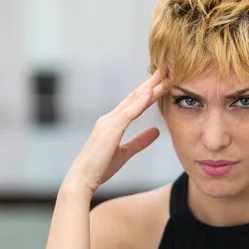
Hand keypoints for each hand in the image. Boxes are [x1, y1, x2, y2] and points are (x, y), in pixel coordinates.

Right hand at [65, 70, 169, 194]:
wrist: (81, 180)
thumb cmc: (99, 168)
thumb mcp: (125, 153)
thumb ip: (140, 141)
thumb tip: (156, 131)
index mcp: (112, 123)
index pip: (134, 102)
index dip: (148, 91)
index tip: (162, 81)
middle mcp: (109, 118)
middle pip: (134, 96)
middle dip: (150, 82)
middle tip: (166, 68)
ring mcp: (108, 122)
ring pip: (133, 101)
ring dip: (150, 87)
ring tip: (164, 74)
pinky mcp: (110, 129)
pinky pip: (128, 113)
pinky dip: (140, 102)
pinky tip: (151, 92)